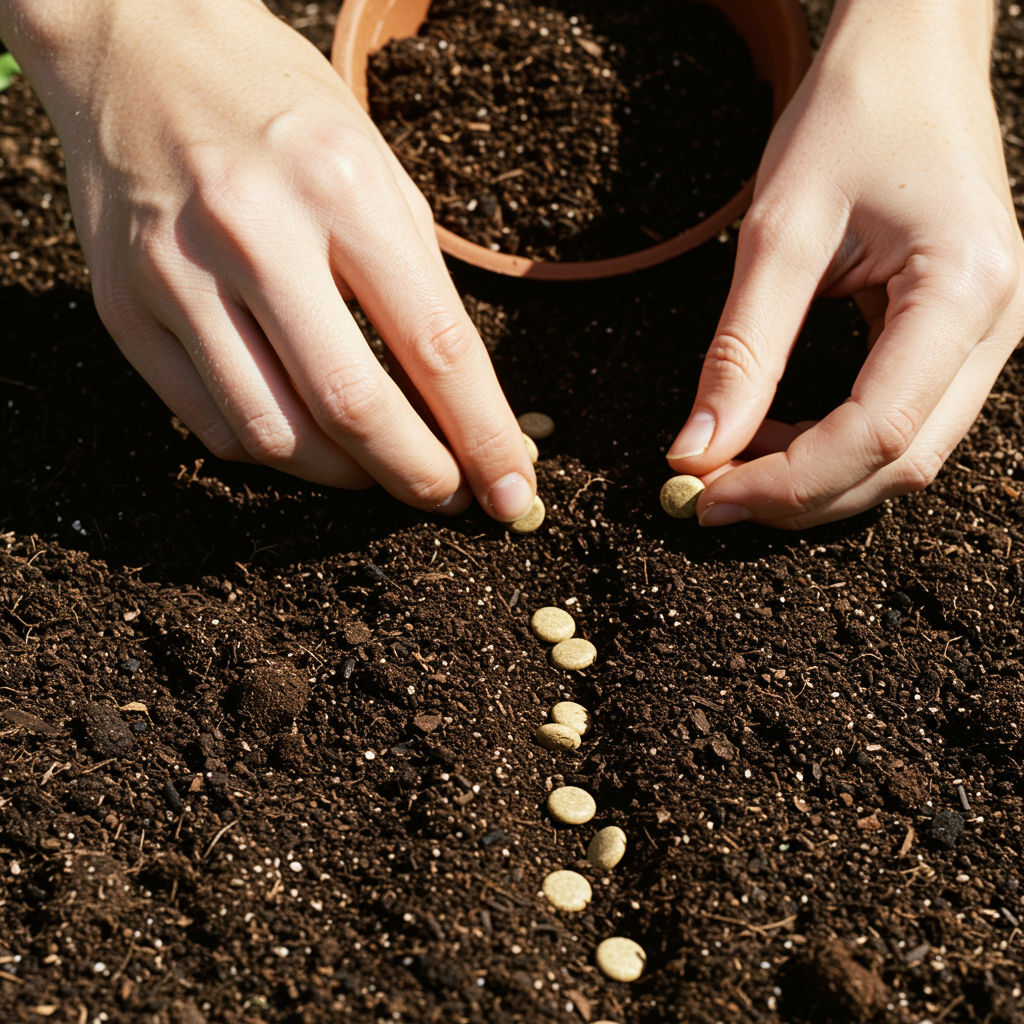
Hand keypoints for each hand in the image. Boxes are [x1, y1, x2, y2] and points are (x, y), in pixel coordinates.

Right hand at [1, 0, 535, 520]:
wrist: (134, 45)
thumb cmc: (279, 109)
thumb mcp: (377, 168)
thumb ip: (418, 286)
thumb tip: (462, 404)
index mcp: (340, 186)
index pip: (434, 345)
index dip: (483, 436)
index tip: (511, 491)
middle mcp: (253, 232)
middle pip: (352, 407)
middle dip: (418, 477)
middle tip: (450, 496)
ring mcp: (175, 274)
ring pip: (274, 435)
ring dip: (344, 478)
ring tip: (379, 471)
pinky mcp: (122, 308)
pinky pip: (211, 424)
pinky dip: (273, 451)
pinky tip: (305, 437)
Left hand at [667, 0, 1023, 528]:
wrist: (910, 55)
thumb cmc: (851, 117)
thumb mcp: (779, 232)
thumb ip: (740, 351)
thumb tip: (696, 450)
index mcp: (965, 289)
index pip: (879, 434)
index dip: (788, 482)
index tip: (706, 496)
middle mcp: (998, 325)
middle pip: (902, 463)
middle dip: (800, 496)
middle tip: (710, 496)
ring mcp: (988, 335)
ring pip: (907, 455)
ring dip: (816, 479)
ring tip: (732, 466)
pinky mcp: (959, 336)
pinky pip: (903, 421)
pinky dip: (834, 447)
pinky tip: (774, 433)